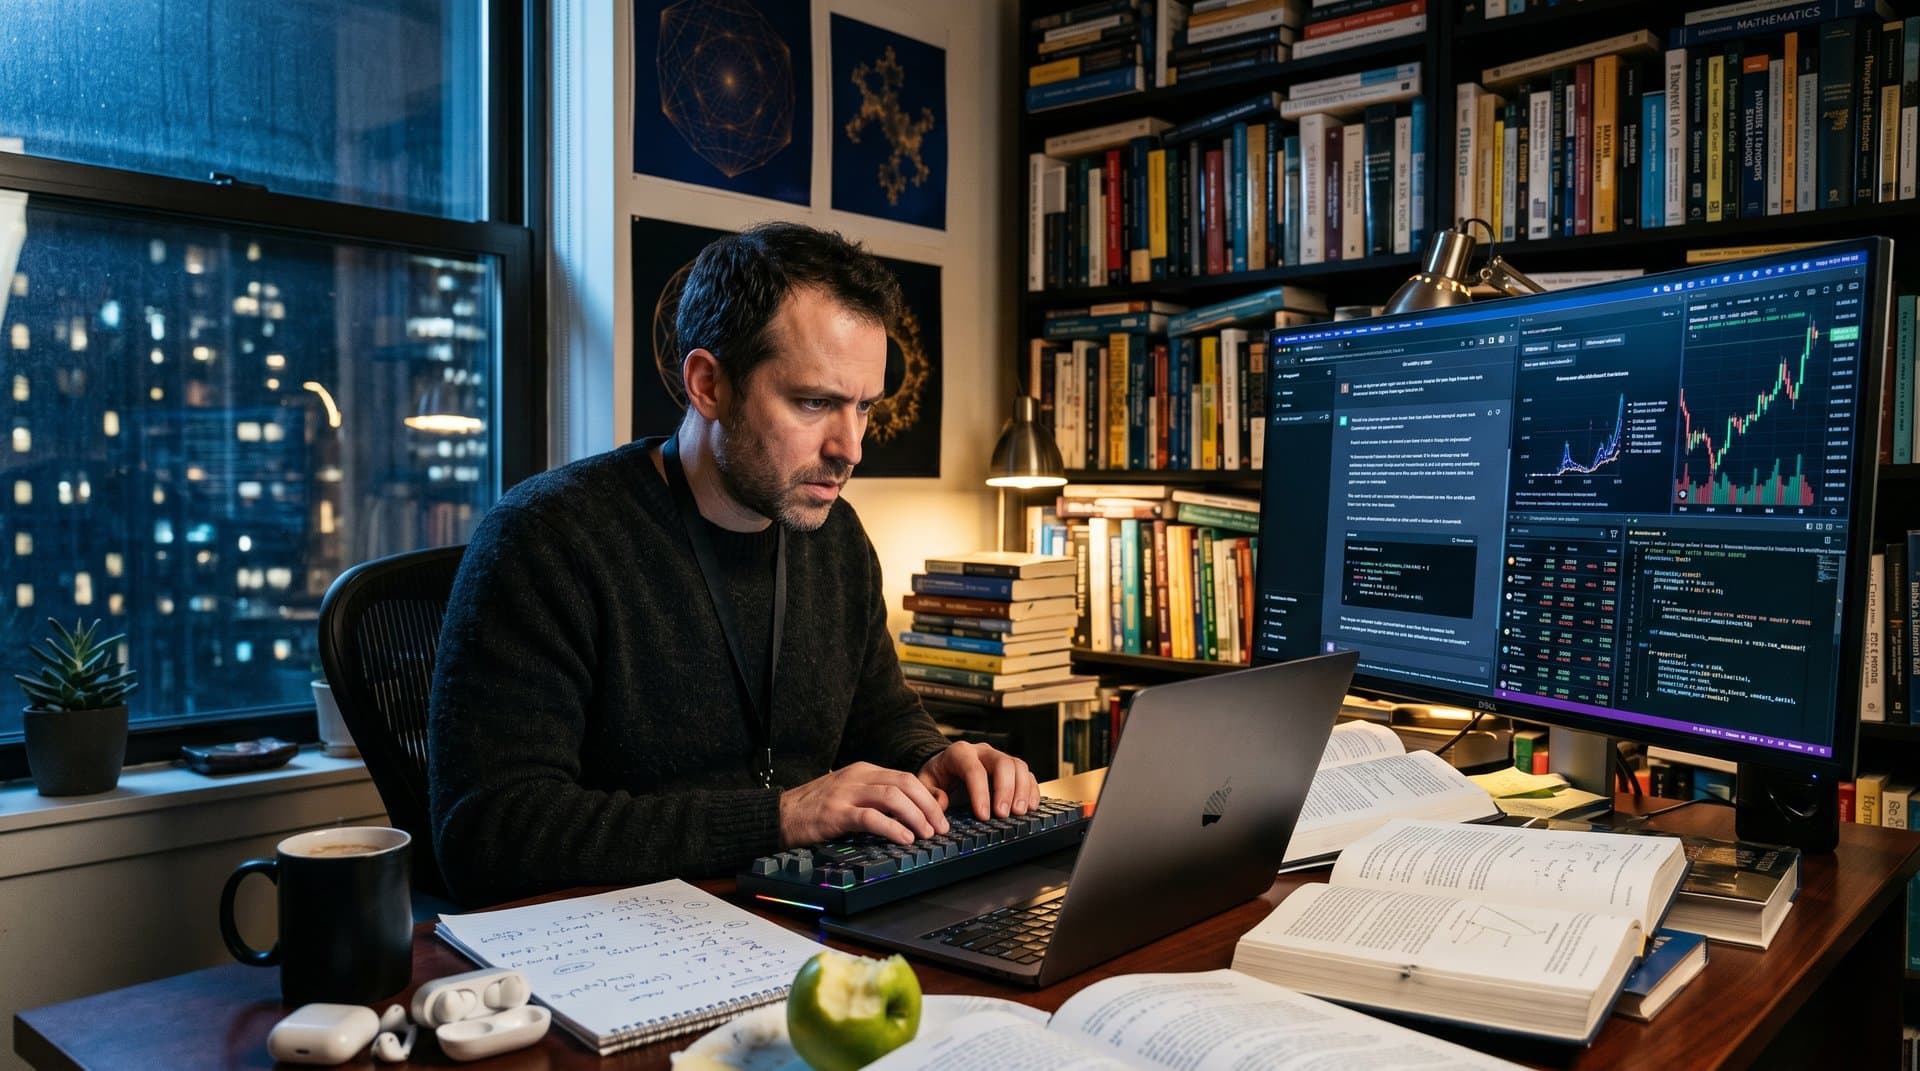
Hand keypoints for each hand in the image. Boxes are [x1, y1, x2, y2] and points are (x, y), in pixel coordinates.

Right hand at [779, 762, 950, 846]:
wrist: (778, 815)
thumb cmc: (816, 809)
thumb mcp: (849, 795)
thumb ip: (876, 799)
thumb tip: (912, 813)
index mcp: (863, 771)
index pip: (906, 778)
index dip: (928, 797)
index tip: (941, 817)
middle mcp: (857, 777)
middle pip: (905, 784)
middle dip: (928, 806)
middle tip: (941, 828)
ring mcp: (845, 793)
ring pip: (892, 797)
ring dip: (915, 816)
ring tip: (926, 834)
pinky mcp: (835, 813)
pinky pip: (871, 817)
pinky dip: (892, 828)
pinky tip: (903, 839)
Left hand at [918, 741, 1039, 821]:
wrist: (946, 768)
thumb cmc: (937, 777)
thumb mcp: (924, 783)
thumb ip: (930, 793)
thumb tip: (942, 803)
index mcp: (960, 753)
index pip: (974, 769)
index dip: (980, 793)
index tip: (983, 815)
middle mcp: (983, 751)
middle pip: (1002, 763)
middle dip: (1005, 790)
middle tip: (1003, 814)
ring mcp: (999, 758)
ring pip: (1018, 766)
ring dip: (1022, 790)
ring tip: (1019, 812)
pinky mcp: (1011, 769)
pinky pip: (1027, 774)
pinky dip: (1032, 790)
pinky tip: (1030, 807)